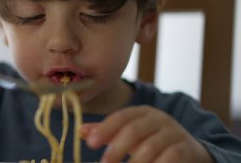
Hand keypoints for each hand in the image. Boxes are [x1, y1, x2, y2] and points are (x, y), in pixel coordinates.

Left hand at [80, 106, 213, 162]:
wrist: (189, 149)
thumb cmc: (151, 140)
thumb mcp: (129, 133)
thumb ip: (107, 132)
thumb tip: (81, 131)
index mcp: (142, 112)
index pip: (121, 117)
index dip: (105, 129)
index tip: (90, 144)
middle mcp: (159, 118)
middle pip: (134, 130)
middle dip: (116, 148)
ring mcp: (174, 132)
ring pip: (151, 146)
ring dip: (135, 161)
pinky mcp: (185, 148)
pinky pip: (169, 157)